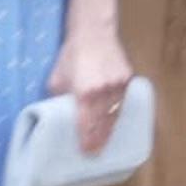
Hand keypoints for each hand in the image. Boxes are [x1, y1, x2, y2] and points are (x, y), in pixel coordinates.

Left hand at [48, 23, 133, 155]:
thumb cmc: (72, 56)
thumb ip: (59, 98)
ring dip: (110, 129)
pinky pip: (125, 102)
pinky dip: (120, 113)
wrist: (94, 33)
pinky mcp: (128, 79)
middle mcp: (104, 90)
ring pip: (116, 114)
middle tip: (96, 152)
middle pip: (104, 122)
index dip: (87, 139)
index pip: (87, 123)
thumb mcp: (57, 79)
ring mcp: (118, 85)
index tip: (86, 151)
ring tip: (105, 141)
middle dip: (99, 139)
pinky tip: (116, 122)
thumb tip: (57, 116)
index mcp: (84, 91)